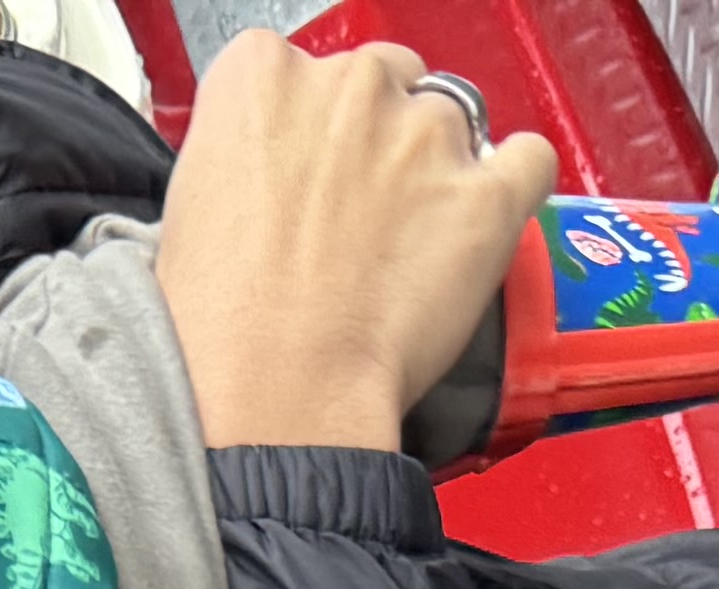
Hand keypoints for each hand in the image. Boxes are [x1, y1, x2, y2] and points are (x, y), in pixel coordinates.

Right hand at [152, 32, 549, 449]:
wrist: (275, 392)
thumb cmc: (220, 324)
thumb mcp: (190, 204)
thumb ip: (246, 152)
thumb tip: (273, 170)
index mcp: (263, 75)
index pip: (304, 67)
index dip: (311, 127)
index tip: (309, 171)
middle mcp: (351, 83)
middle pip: (387, 78)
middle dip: (379, 137)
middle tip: (360, 215)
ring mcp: (427, 133)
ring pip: (453, 119)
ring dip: (437, 167)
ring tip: (410, 242)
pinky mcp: (488, 193)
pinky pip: (528, 159)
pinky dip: (514, 184)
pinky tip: (484, 220)